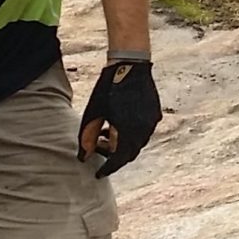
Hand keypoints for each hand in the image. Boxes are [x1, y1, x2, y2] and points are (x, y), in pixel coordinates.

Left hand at [78, 58, 160, 177]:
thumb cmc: (108, 88)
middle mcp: (144, 130)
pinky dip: (131, 133)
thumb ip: (88, 138)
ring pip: (137, 142)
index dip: (107, 168)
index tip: (98, 174)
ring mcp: (152, 122)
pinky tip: (118, 122)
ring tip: (106, 132)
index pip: (118, 160)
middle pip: (129, 153)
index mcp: (129, 132)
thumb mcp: (94, 113)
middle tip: (98, 148)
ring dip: (122, 143)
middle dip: (114, 155)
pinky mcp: (155, 113)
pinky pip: (143, 131)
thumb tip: (83, 158)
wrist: (130, 64)